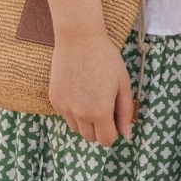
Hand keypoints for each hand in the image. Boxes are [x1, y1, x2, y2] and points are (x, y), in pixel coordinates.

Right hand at [49, 27, 134, 145]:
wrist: (79, 39)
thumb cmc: (106, 59)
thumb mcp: (123, 84)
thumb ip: (125, 112)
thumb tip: (126, 134)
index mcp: (100, 112)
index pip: (106, 141)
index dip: (113, 133)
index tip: (114, 120)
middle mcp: (80, 114)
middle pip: (91, 137)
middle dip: (99, 128)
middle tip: (104, 106)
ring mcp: (65, 108)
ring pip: (77, 128)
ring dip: (85, 121)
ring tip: (91, 97)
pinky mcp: (55, 100)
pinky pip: (66, 115)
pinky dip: (73, 110)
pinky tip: (79, 89)